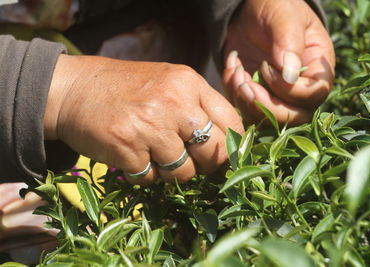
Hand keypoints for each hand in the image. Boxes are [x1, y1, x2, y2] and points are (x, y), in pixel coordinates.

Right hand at [44, 55, 242, 183]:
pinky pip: (152, 179)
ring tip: (154, 155)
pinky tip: (133, 157)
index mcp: (189, 84)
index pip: (232, 123)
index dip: (232, 146)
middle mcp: (174, 103)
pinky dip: (145, 175)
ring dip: (171, 172)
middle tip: (187, 159)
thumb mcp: (168, 82)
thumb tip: (228, 142)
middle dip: (204, 164)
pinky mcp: (128, 149)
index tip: (223, 157)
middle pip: (213, 152)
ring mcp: (150, 127)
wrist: (74, 90)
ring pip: (183, 172)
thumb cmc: (126, 89)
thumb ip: (198, 105)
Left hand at [223, 0, 334, 124]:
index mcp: (317, 67)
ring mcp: (277, 95)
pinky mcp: (256, 96)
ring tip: (236, 73)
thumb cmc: (273, 7)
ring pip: (268, 120)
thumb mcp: (283, 14)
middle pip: (295, 117)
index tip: (267, 67)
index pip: (314, 95)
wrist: (248, 11)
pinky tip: (232, 69)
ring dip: (247, 102)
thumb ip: (289, 41)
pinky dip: (234, 95)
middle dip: (267, 106)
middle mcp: (300, 87)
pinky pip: (246, 110)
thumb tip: (289, 75)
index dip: (289, 90)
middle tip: (245, 85)